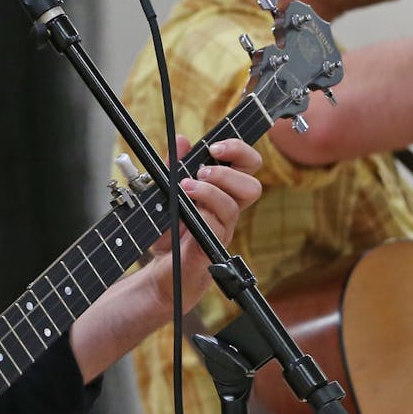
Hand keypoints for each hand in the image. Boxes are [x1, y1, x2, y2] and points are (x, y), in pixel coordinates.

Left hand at [142, 136, 262, 312]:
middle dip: (229, 172)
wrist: (159, 273)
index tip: (215, 146)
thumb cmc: (169, 234)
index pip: (247, 166)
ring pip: (234, 206)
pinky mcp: (211, 248)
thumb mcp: (166, 193)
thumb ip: (173, 166)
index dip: (239, 151)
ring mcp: (222, 231)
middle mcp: (227, 211)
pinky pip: (217, 228)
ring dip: (211, 191)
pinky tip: (184, 212)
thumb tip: (182, 140)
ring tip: (188, 188)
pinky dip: (201, 213)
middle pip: (253, 186)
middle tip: (203, 171)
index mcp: (223, 192)